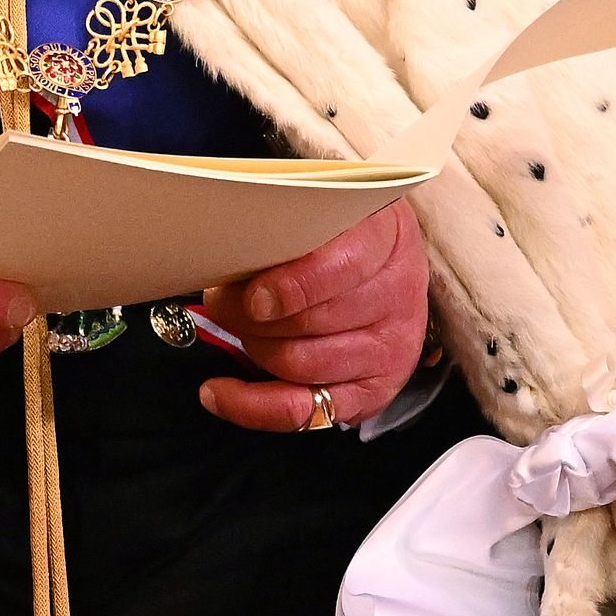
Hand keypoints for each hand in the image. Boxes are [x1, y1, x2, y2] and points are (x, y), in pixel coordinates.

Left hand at [198, 199, 429, 434]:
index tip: (253, 293)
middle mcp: (396, 297)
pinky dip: (252, 405)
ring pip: (301, 364)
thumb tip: (230, 248)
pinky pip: (303, 411)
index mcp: (388, 238)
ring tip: (230, 323)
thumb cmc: (345, 230)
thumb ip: (290, 223)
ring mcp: (388, 349)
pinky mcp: (370, 392)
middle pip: (312, 321)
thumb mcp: (331, 204)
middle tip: (221, 298)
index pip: (342, 268)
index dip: (293, 286)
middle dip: (250, 314)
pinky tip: (218, 392)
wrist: (392, 262)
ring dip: (252, 345)